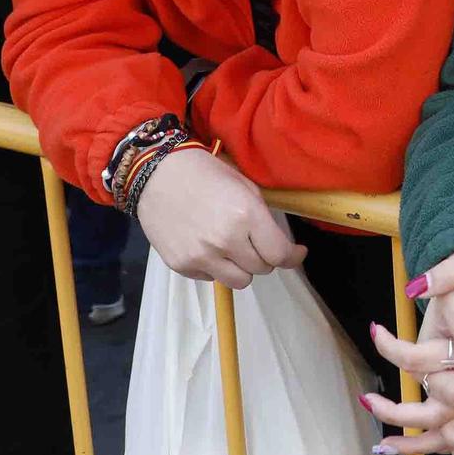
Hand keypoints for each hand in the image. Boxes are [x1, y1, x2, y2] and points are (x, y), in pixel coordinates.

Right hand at [134, 148, 304, 288]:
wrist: (157, 174)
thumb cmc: (205, 173)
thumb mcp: (244, 186)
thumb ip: (262, 217)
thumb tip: (277, 244)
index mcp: (246, 215)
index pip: (279, 254)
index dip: (292, 257)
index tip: (296, 253)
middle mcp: (226, 240)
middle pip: (262, 269)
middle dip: (265, 257)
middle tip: (257, 242)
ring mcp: (202, 257)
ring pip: (240, 281)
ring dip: (243, 268)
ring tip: (234, 249)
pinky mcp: (182, 265)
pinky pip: (212, 278)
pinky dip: (216, 267)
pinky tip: (208, 247)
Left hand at [365, 251, 453, 454]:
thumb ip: (451, 273)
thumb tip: (414, 287)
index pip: (426, 359)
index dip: (394, 349)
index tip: (375, 330)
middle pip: (437, 408)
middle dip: (398, 411)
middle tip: (367, 403)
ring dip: (423, 443)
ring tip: (388, 446)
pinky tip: (435, 452)